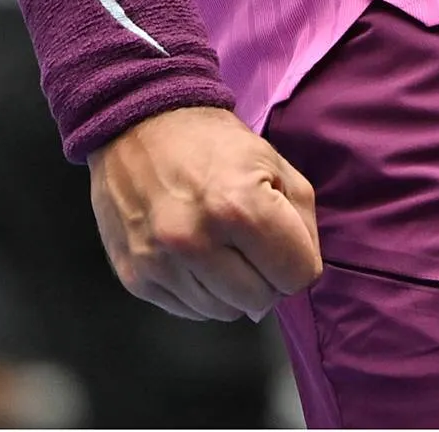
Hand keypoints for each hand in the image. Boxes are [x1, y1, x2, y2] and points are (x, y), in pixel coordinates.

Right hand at [88, 106, 324, 319]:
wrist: (138, 126)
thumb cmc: (213, 144)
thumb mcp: (274, 164)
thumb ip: (302, 223)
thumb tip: (300, 275)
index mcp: (240, 207)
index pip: (297, 276)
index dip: (297, 258)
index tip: (282, 239)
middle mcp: (196, 242)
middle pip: (261, 301)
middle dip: (265, 275)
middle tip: (250, 242)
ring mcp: (161, 264)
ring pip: (224, 312)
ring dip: (230, 287)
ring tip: (217, 244)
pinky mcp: (136, 278)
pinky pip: (188, 310)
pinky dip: (199, 290)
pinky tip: (192, 254)